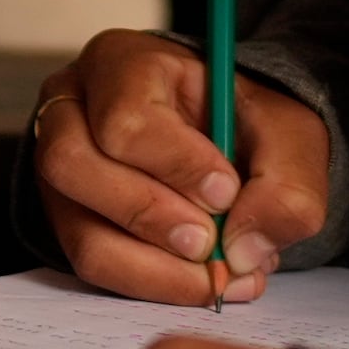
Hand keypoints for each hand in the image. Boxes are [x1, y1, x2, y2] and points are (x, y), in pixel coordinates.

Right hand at [33, 28, 330, 305]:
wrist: (231, 144)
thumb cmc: (246, 126)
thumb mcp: (289, 135)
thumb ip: (286, 186)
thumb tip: (245, 250)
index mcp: (124, 63)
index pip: (124, 117)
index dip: (176, 164)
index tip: (226, 192)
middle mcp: (72, 109)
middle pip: (73, 166)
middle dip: (150, 216)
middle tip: (209, 245)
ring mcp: (59, 169)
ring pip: (79, 230)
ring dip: (152, 267)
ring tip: (215, 276)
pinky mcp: (67, 219)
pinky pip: (91, 265)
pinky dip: (149, 284)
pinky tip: (200, 283)